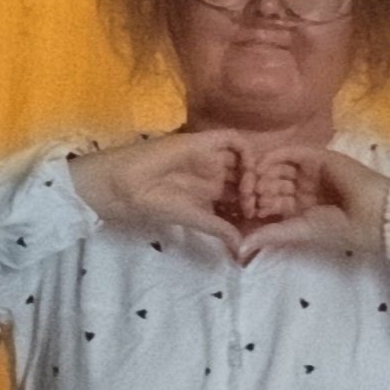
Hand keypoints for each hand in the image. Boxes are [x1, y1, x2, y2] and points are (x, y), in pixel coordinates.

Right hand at [68, 129, 251, 257]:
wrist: (130, 187)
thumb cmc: (157, 205)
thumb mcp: (195, 220)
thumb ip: (220, 229)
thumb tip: (242, 249)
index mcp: (212, 194)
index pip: (243, 196)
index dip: (255, 206)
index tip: (257, 222)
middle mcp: (215, 174)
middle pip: (248, 176)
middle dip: (259, 190)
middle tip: (257, 207)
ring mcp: (211, 157)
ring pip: (245, 158)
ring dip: (255, 173)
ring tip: (249, 193)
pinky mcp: (205, 142)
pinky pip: (234, 139)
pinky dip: (247, 153)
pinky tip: (246, 173)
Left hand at [234, 149, 389, 266]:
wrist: (373, 214)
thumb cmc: (341, 228)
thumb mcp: (300, 231)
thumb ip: (270, 234)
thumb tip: (240, 249)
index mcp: (300, 208)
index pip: (270, 202)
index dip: (255, 205)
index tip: (243, 212)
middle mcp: (302, 188)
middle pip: (270, 183)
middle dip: (256, 190)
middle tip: (245, 197)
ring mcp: (308, 170)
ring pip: (276, 168)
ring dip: (262, 174)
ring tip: (253, 185)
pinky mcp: (315, 155)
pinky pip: (289, 152)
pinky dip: (273, 157)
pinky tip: (262, 166)